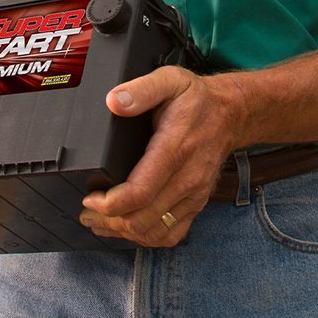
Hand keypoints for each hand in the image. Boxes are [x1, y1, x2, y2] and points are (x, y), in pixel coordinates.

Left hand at [79, 66, 241, 246]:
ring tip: (100, 222)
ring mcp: (194, 194)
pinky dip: (146, 238)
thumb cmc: (197, 98)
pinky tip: (129, 228)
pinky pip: (171, 235)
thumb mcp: (170, 80)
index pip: (139, 192)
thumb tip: (113, 101)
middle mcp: (187, 177)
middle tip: (87, 211)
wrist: (231, 113)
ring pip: (153, 232)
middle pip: (141, 219)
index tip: (89, 197)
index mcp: (175, 148)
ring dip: (122, 232)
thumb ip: (141, 89)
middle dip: (107, 221)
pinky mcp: (198, 203)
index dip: (108, 204)